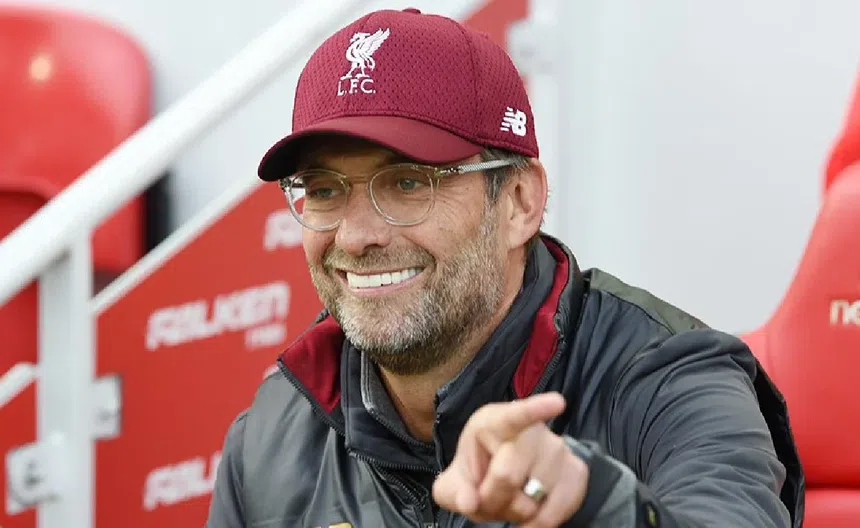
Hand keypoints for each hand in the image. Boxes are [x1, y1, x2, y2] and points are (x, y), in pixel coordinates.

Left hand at [432, 392, 588, 526]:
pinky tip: (530, 516)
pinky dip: (539, 523)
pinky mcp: (576, 471)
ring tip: (510, 500)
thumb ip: (454, 493)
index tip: (557, 402)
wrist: (507, 478)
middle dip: (492, 499)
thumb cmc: (480, 472)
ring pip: (532, 499)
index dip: (536, 409)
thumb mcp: (455, 483)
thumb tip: (469, 502)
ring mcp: (557, 449)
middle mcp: (531, 431)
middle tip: (488, 499)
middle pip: (507, 476)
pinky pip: (557, 510)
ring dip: (516, 513)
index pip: (516, 415)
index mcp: (494, 421)